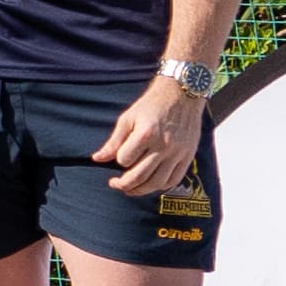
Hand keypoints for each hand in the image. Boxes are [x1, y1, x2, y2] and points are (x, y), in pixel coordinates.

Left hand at [97, 76, 208, 197]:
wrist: (182, 95)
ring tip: (130, 189)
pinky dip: (161, 186)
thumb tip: (97, 159)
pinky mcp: (188, 156)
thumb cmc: (151, 106)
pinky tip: (151, 184)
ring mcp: (177, 152)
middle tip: (115, 184)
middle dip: (124, 184)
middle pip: (140, 176)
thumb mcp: (128, 118)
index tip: (119, 157)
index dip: (119, 160)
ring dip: (140, 190)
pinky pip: (174, 179)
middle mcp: (163, 145)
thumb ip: (113, 141)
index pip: (125, 159)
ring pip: (157, 182)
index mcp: (146, 133)